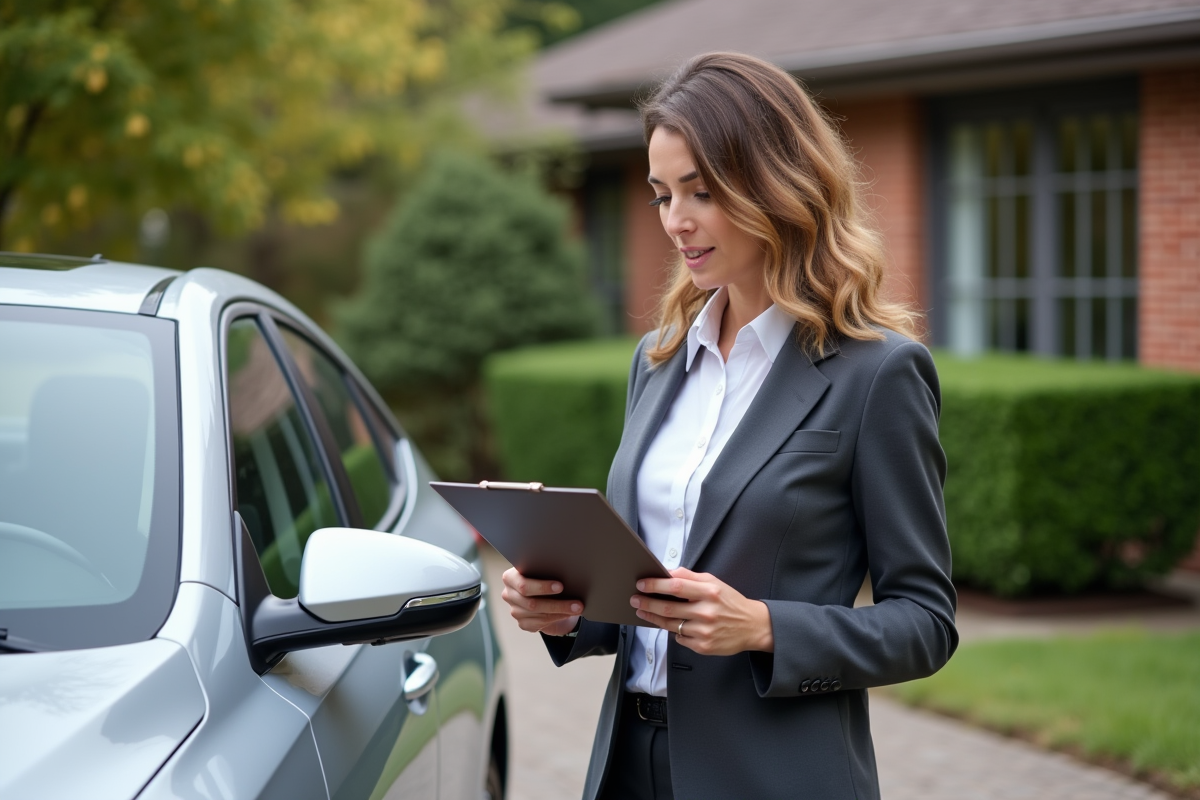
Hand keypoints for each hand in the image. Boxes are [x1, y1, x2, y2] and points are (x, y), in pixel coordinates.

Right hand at [500, 567, 581, 635]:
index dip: (542, 587)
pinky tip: (567, 614)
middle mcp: (508, 594)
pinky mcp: (522, 623)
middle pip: (532, 603)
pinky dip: (557, 618)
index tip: (561, 586)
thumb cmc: (544, 576)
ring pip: (539, 615)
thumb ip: (546, 571)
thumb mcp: (543, 571)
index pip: (523, 585)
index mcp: (510, 578)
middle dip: (557, 604)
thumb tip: (568, 574)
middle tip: (577, 603)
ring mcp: (514, 611)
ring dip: (561, 612)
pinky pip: (540, 623)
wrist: (544, 594)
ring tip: (577, 608)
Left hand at [630, 568, 773, 655]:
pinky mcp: (703, 647)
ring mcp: (704, 631)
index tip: (641, 584)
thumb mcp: (714, 582)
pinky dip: (673, 632)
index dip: (655, 585)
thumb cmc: (731, 602)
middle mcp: (706, 612)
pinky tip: (671, 626)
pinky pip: (679, 639)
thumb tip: (667, 572)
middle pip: (668, 608)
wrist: (752, 626)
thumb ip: (690, 576)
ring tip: (643, 611)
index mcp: (709, 592)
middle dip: (647, 603)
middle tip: (634, 599)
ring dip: (653, 618)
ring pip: (670, 625)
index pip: (675, 586)